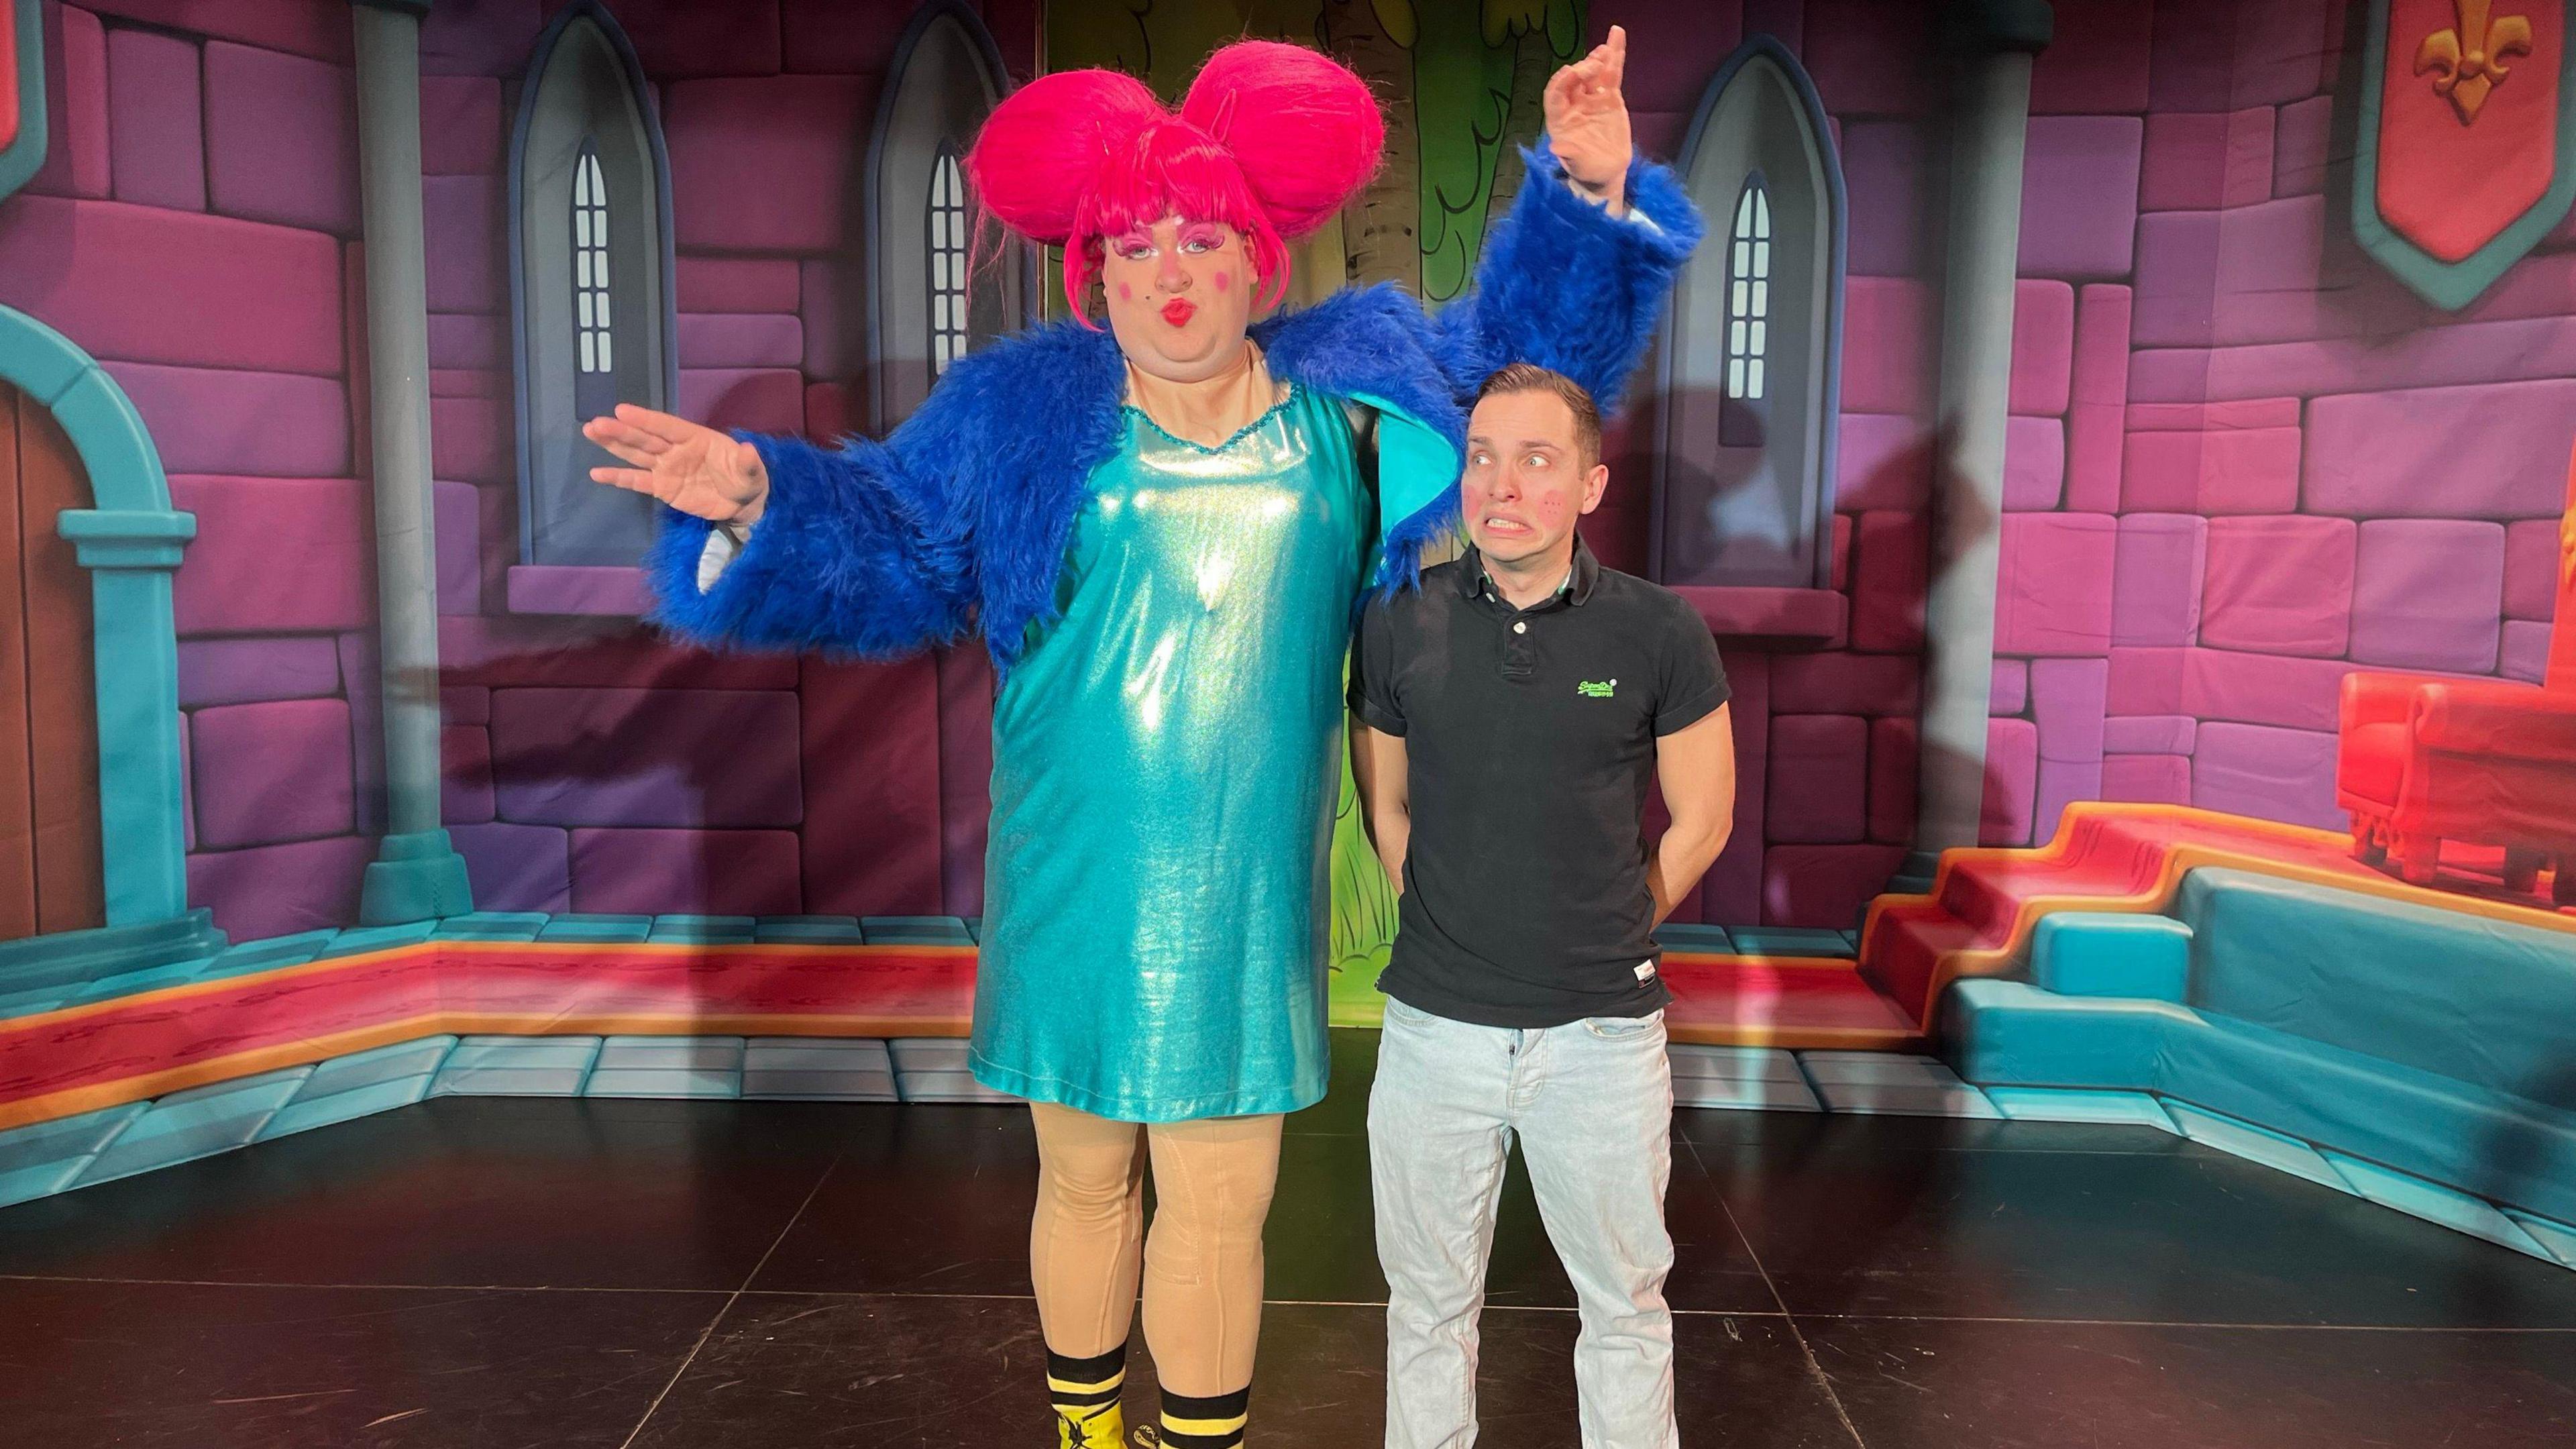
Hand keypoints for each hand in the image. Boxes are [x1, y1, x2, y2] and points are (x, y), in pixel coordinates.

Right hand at [583, 404, 769, 526]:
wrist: (744, 505)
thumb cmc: (747, 480)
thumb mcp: (752, 472)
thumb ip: (747, 462)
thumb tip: (748, 450)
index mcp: (695, 438)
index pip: (666, 426)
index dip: (645, 419)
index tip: (622, 410)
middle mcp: (676, 449)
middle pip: (645, 438)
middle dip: (621, 431)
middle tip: (596, 423)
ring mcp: (666, 468)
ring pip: (636, 455)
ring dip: (613, 444)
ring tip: (591, 432)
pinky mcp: (662, 488)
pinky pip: (637, 481)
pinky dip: (618, 478)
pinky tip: (597, 473)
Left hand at [1545, 25, 1631, 215]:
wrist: (1605, 173)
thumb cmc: (1586, 170)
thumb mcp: (1577, 166)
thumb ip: (1569, 154)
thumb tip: (1557, 148)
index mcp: (1560, 118)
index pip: (1556, 94)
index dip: (1562, 81)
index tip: (1572, 71)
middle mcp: (1574, 104)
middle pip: (1576, 79)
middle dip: (1585, 68)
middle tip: (1595, 63)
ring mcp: (1592, 99)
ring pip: (1596, 72)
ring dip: (1602, 55)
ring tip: (1612, 36)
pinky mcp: (1609, 98)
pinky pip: (1612, 76)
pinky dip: (1615, 59)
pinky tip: (1617, 41)